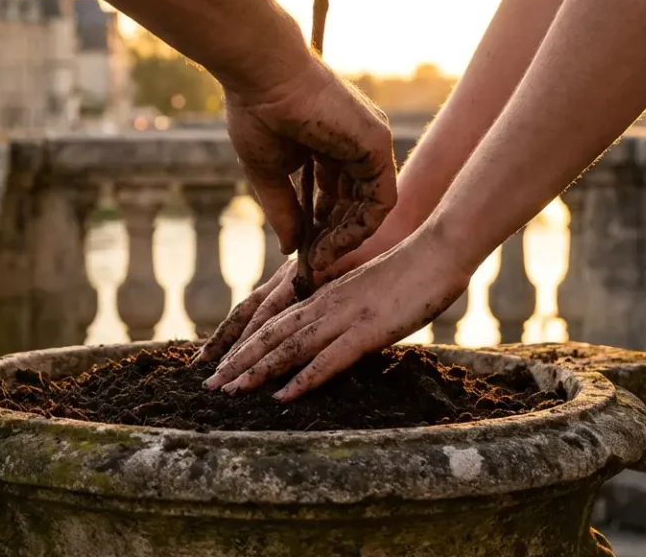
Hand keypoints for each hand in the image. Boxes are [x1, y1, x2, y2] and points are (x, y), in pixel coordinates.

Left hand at [199, 224, 471, 401]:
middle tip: (210, 384)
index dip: (243, 341)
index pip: (271, 320)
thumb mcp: (363, 290)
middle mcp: (322, 304)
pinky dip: (301, 379)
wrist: (436, 250)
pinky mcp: (365, 331)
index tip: (221, 362)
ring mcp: (341, 316)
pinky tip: (281, 395)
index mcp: (321, 294)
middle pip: (268, 334)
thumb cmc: (407, 269)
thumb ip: (342, 307)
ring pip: (287, 347)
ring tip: (229, 391)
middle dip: (237, 361)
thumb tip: (331, 330)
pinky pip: (326, 359)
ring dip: (255, 371)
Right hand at [225, 58, 396, 277]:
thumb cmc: (257, 113)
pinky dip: (359, 228)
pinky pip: (380, 200)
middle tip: (311, 267)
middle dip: (332, 240)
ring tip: (317, 261)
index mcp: (330, 145)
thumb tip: (290, 249)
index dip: (318, 230)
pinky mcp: (377, 144)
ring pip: (368, 208)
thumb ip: (284, 210)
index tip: (302, 256)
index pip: (334, 197)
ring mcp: (370, 143)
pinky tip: (331, 244)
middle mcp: (356, 145)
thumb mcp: (269, 172)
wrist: (262, 76)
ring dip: (344, 240)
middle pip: (353, 205)